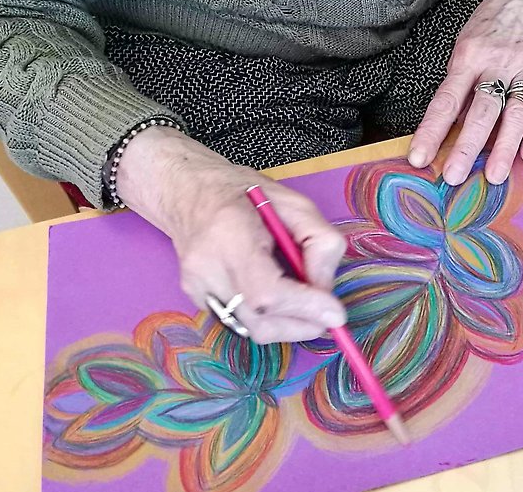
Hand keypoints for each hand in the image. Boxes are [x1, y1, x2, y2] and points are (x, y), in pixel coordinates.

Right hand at [117, 127, 347, 343]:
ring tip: (302, 300)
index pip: (266, 291)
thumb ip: (319, 242)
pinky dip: (268, 318)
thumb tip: (326, 290)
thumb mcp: (296, 204)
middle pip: (260, 320)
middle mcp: (206, 267)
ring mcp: (197, 287)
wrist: (188, 192)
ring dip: (288, 325)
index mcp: (230, 234)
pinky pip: (241, 322)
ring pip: (252, 330)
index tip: (334, 314)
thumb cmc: (244, 193)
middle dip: (303, 324)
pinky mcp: (196, 300)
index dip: (304, 307)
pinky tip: (275, 295)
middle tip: (327, 313)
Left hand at [407, 0, 522, 184]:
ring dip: (504, 147)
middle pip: (481, 110)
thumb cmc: (492, 25)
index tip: (419, 158)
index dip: (431, 131)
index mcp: (469, 56)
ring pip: (515, 113)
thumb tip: (448, 126)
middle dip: (466, 146)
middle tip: (454, 176)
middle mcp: (497, 63)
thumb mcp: (466, 45)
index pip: (446, 100)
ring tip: (495, 176)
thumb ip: (460, 83)